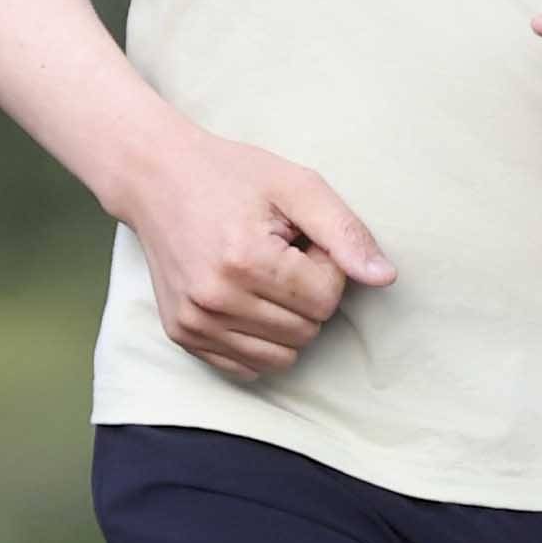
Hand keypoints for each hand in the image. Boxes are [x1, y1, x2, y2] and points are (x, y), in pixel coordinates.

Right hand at [124, 129, 393, 381]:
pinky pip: (248, 367)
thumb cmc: (233, 175)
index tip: (300, 238)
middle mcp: (215, 299)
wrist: (156, 176)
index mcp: (245, 260)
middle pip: (307, 331)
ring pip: (282, 357)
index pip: (326, 299)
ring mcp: (194, 322)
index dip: (325, 266)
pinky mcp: (181, 335)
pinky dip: (260, 340)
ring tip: (263, 274)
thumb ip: (345, 232)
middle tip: (280, 253)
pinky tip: (246, 298)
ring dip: (287, 320)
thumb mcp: (296, 185)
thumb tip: (385, 279)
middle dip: (307, 294)